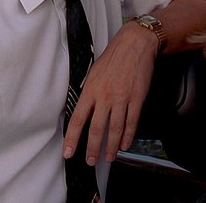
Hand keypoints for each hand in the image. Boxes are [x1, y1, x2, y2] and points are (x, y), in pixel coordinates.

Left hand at [62, 20, 157, 164]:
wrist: (135, 45)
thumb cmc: (113, 57)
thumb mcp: (93, 72)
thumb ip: (89, 92)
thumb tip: (84, 109)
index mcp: (91, 90)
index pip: (78, 119)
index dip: (72, 138)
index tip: (68, 152)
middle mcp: (105, 96)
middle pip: (97, 128)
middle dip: (92, 148)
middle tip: (90, 161)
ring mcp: (122, 98)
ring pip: (115, 129)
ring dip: (111, 146)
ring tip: (108, 157)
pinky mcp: (136, 98)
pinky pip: (132, 122)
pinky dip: (128, 136)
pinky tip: (125, 144)